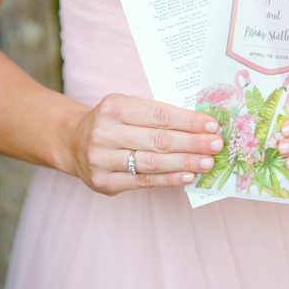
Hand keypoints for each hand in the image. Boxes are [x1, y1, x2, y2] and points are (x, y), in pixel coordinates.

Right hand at [65, 94, 223, 195]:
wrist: (72, 142)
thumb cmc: (111, 122)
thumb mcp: (126, 107)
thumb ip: (155, 115)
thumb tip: (199, 126)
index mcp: (113, 107)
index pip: (159, 115)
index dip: (188, 121)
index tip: (212, 125)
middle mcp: (104, 132)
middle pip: (158, 140)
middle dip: (192, 143)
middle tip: (217, 145)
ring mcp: (101, 159)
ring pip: (152, 163)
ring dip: (185, 163)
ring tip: (208, 161)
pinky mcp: (104, 181)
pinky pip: (143, 182)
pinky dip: (169, 179)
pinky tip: (188, 176)